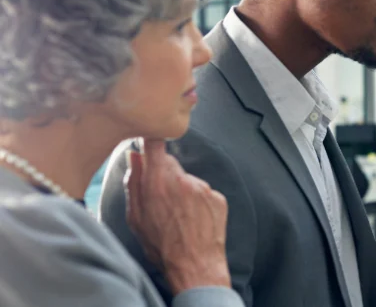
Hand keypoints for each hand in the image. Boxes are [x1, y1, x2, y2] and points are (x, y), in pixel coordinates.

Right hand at [124, 138, 230, 294]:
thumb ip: (134, 183)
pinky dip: (198, 202)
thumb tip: (135, 156)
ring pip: (188, 180)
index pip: (155, 144)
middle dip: (164, 175)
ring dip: (182, 191)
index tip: (149, 134)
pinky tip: (194, 220)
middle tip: (161, 199)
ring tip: (179, 216)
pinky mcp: (218, 197)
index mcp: (158, 183)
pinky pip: (204, 193)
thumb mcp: (136, 217)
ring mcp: (203, 188)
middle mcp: (183, 180)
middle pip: (171, 164)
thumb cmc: (161, 246)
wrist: (195, 265)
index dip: (152, 137)